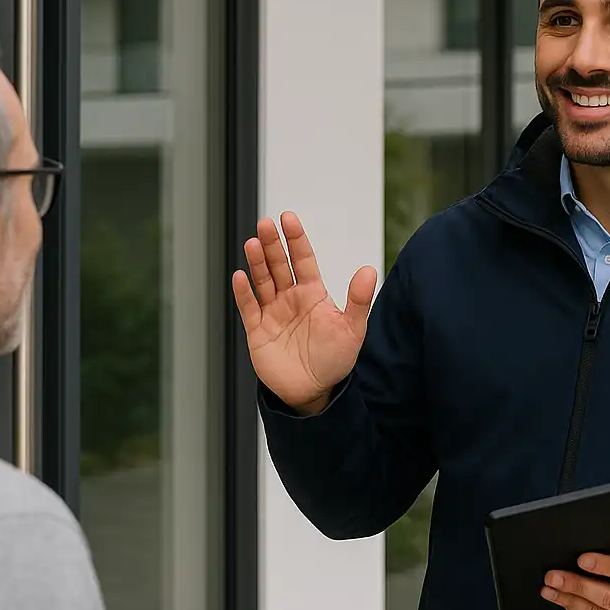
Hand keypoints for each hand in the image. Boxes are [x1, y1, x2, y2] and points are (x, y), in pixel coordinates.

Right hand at [231, 212, 376, 413]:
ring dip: (257, 262)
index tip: (288, 218)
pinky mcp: (257, 330)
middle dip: (272, 244)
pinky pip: (249, 307)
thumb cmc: (335, 359)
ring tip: (253, 243)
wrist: (314, 391)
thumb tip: (368, 270)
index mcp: (313, 293)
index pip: (303, 259)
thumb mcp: (353, 329)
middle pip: (278, 264)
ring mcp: (272, 312)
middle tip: (265, 224)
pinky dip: (244, 292)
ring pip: (262, 281)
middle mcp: (290, 298)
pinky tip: (241, 276)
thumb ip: (359, 300)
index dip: (295, 238)